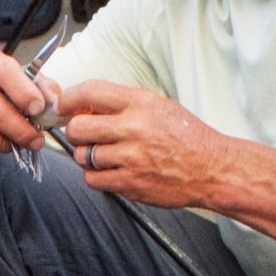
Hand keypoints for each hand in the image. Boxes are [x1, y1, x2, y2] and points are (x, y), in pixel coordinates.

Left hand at [56, 79, 232, 208]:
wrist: (212, 169)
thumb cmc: (188, 138)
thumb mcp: (159, 106)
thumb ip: (124, 104)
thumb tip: (87, 106)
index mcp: (141, 103)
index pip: (90, 92)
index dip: (68, 99)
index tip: (64, 106)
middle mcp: (134, 128)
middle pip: (78, 128)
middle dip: (75, 132)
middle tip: (84, 135)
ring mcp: (131, 157)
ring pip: (83, 156)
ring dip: (86, 156)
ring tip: (104, 155)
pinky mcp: (130, 183)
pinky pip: (93, 179)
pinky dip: (95, 176)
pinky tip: (110, 171)